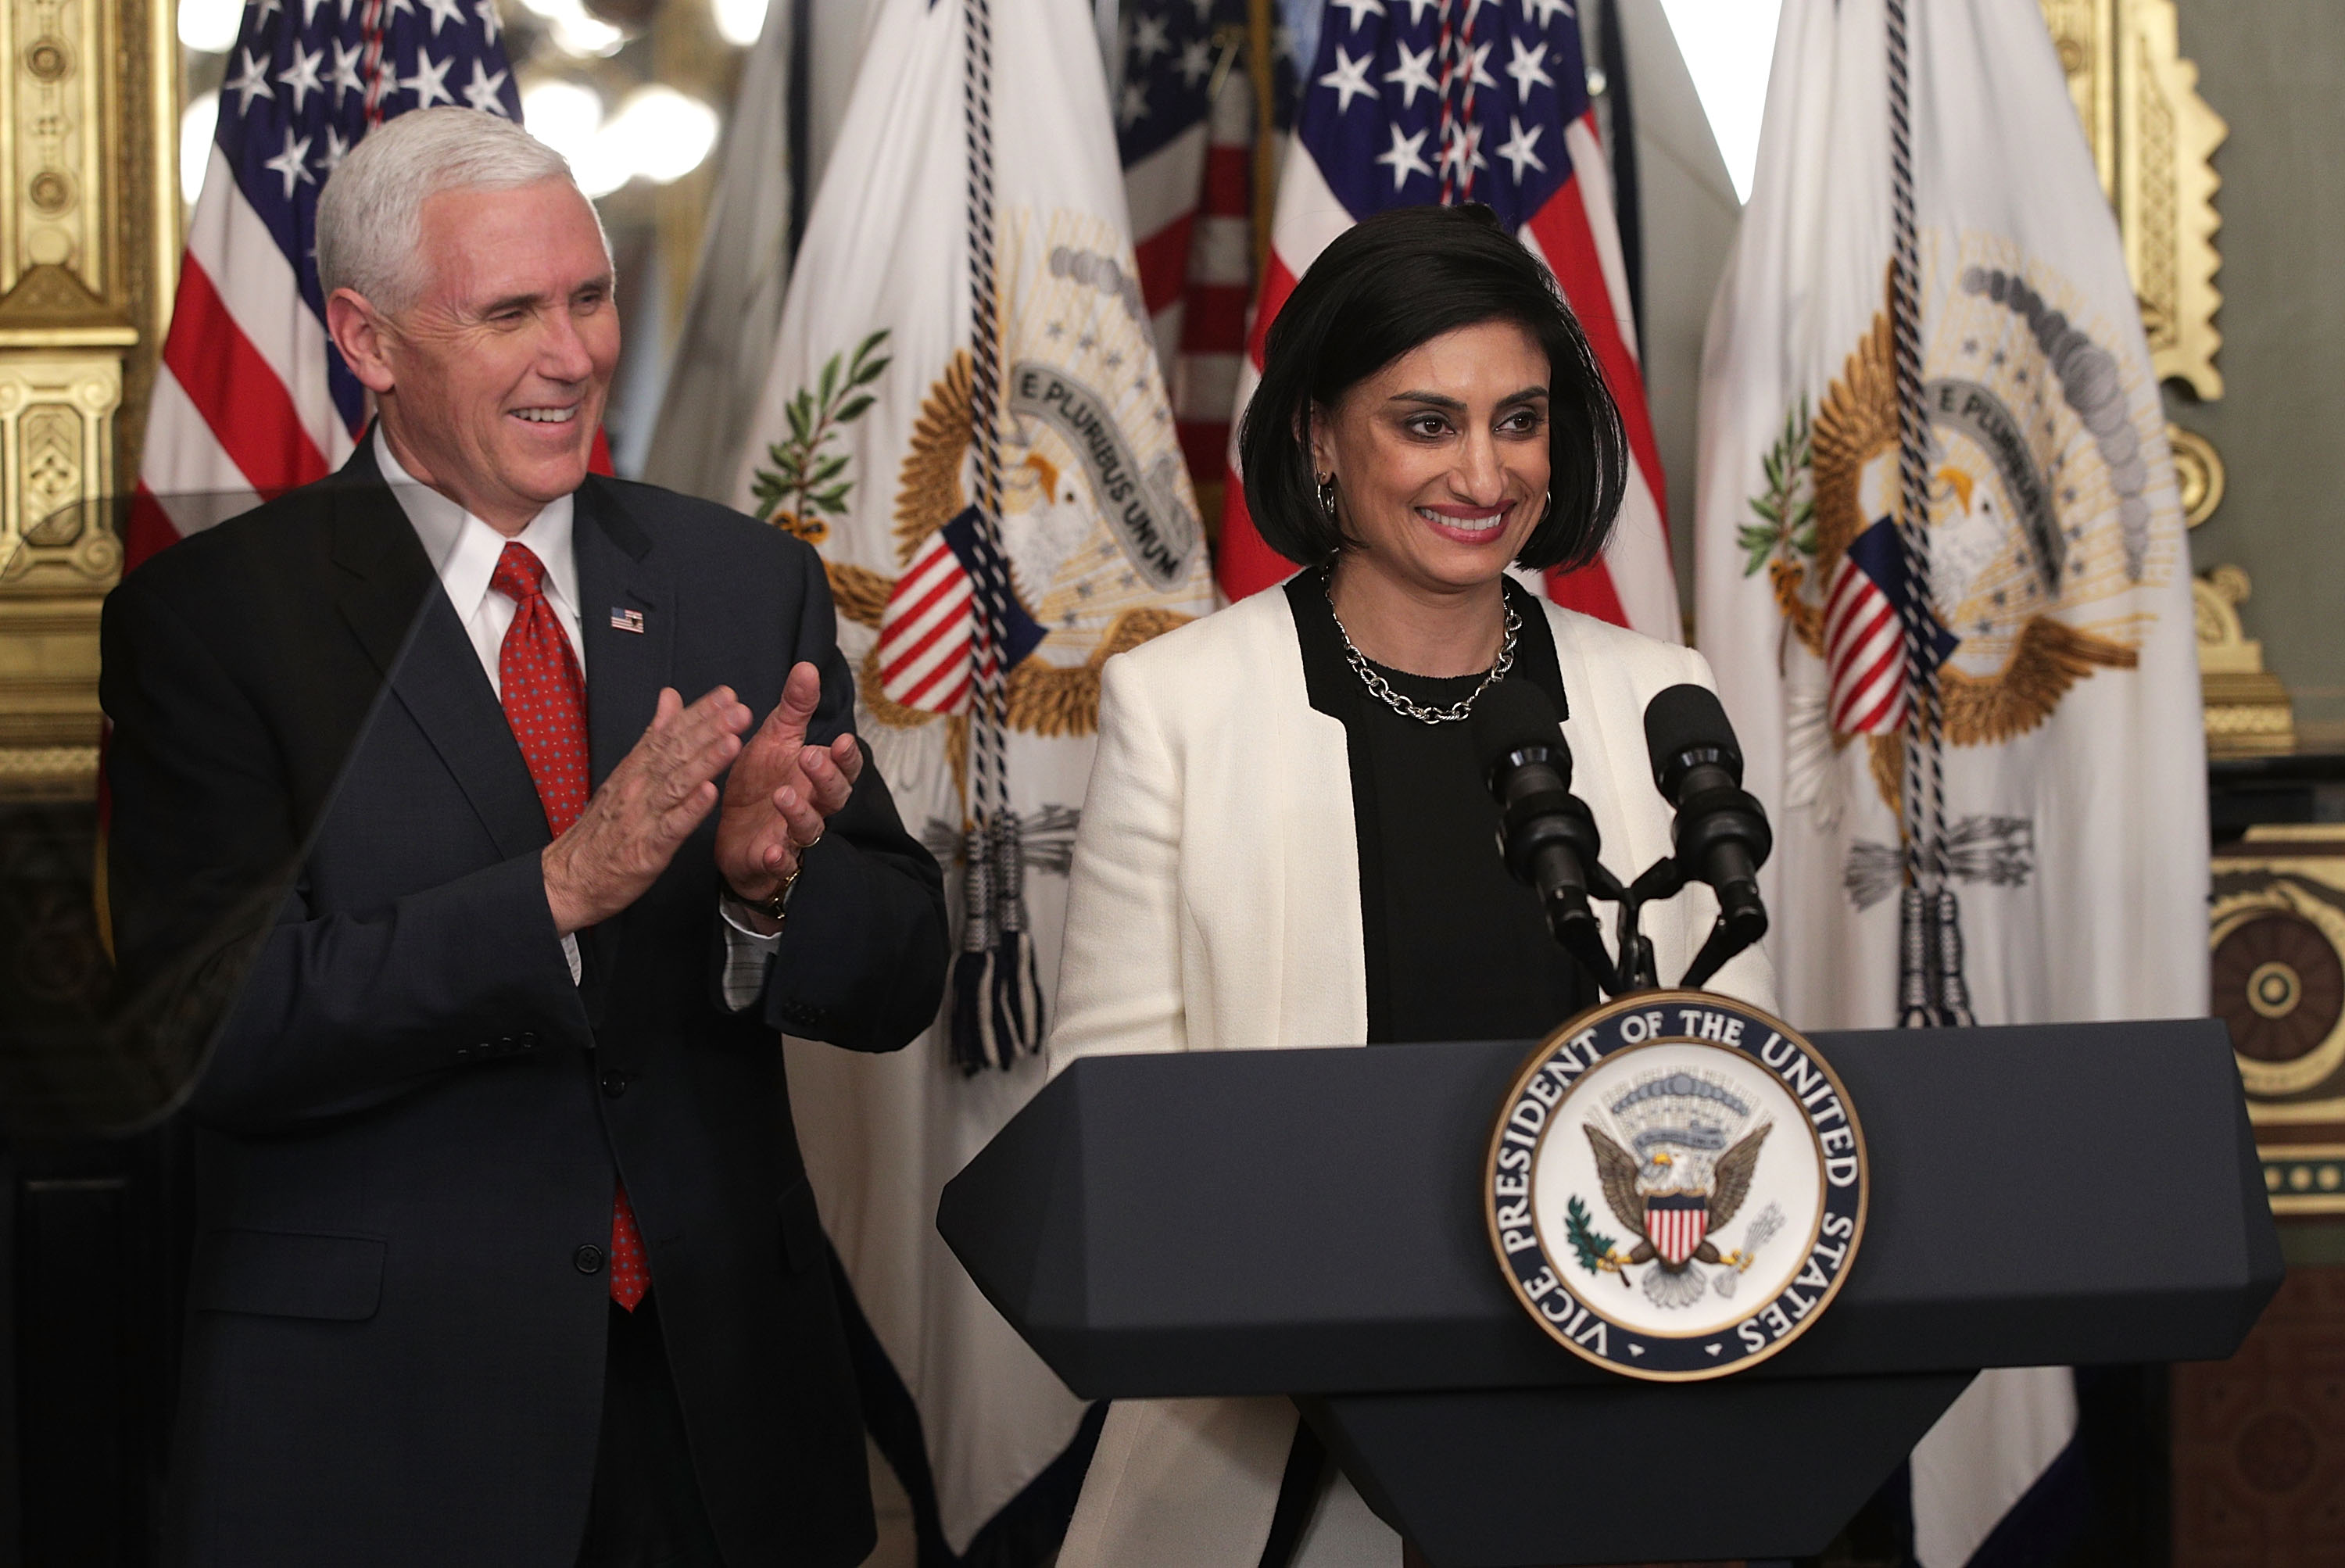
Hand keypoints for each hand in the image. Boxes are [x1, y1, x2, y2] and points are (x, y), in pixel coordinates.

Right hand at [541, 686, 751, 934]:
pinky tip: (709, 794)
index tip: (728, 694)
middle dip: (710, 730)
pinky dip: (689, 810)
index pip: (669, 733)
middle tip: (740, 711)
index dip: (699, 713)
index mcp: (636, 768)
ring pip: (677, 784)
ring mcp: (642, 817)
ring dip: (705, 762)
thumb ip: (653, 735)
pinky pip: (671, 826)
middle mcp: (638, 786)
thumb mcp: (627, 773)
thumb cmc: (606, 825)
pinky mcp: (647, 848)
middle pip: (676, 753)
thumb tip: (671, 697)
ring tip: (732, 742)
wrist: (572, 875)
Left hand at [716, 662, 865, 904]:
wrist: (733, 832)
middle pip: (835, 797)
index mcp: (816, 775)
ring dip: (800, 814)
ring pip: (810, 829)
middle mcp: (812, 805)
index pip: (844, 767)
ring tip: (782, 796)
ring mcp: (793, 834)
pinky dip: (778, 859)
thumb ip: (795, 708)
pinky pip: (781, 863)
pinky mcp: (770, 859)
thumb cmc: (760, 782)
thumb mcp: (775, 739)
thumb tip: (807, 666)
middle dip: (826, 778)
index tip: (842, 740)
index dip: (846, 757)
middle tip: (809, 758)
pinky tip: (771, 851)